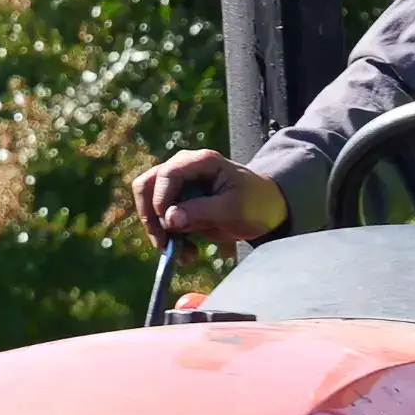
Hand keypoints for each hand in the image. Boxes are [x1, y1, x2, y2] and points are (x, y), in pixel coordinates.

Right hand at [132, 149, 287, 246]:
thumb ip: (201, 211)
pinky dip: (168, 238)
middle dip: (152, 217)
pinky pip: (160, 220)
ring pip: (149, 205)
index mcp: (201, 161)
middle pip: (147, 185)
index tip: (168, 224)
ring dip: (159, 231)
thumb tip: (169, 219)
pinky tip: (189, 253)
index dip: (161, 199)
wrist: (266, 210)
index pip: (167, 174)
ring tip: (183, 254)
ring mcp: (178, 186)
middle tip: (164, 242)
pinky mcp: (178, 205)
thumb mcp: (233, 209)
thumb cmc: (255, 203)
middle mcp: (184, 168)